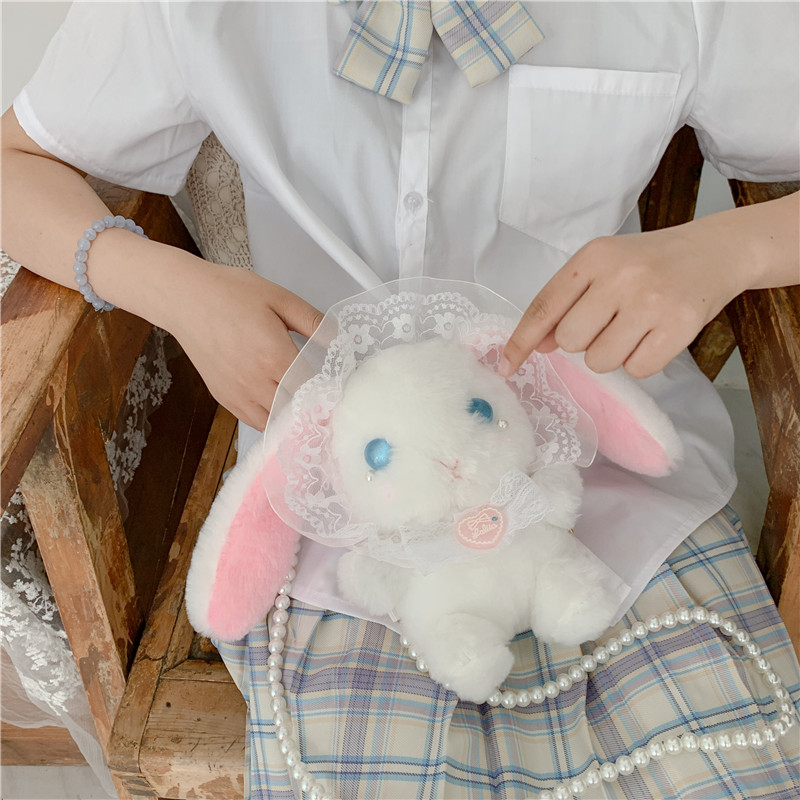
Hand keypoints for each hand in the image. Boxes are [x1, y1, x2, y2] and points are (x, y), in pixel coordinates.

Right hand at [167, 263, 322, 429]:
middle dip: (312, 408)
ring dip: (291, 417)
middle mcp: (255, 382)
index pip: (311, 389)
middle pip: (295, 411)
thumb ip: (313, 322)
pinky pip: (254, 421)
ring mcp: (237, 393)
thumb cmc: (230, 294)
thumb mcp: (280, 299)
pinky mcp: (224, 397)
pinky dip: (270, 419)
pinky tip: (279, 405)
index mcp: (274, 357)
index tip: (338, 390)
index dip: (327, 391)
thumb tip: (341, 340)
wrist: (185, 298)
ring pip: (275, 422)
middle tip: (325, 402)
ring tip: (303, 406)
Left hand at [500, 223, 747, 378]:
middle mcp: (619, 276)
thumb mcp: (604, 267)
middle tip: (610, 322)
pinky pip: (637, 370)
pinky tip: (655, 337)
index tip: (505, 366)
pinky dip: (642, 362)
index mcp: (593, 258)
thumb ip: (568, 301)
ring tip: (635, 328)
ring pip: (600, 361)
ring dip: (612, 354)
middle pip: (571, 341)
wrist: (715, 251)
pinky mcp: (679, 326)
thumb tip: (539, 345)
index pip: (544, 306)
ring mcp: (650, 301)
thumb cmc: (649, 263)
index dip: (521, 340)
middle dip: (584, 342)